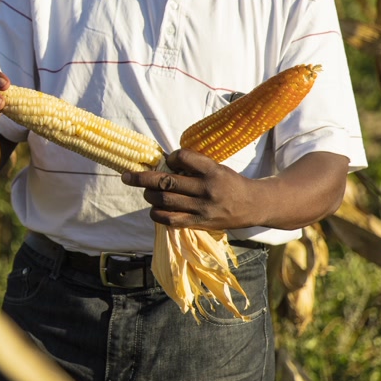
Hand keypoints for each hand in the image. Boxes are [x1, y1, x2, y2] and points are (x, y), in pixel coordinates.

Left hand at [121, 148, 256, 230]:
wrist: (253, 205)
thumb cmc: (229, 182)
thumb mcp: (217, 167)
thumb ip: (193, 166)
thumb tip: (162, 164)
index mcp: (212, 170)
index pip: (182, 157)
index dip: (170, 157)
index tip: (168, 160)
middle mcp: (206, 188)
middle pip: (166, 182)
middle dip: (142, 179)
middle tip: (127, 177)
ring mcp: (202, 207)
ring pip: (165, 201)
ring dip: (149, 195)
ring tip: (146, 192)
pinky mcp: (200, 223)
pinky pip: (171, 220)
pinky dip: (157, 214)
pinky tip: (155, 209)